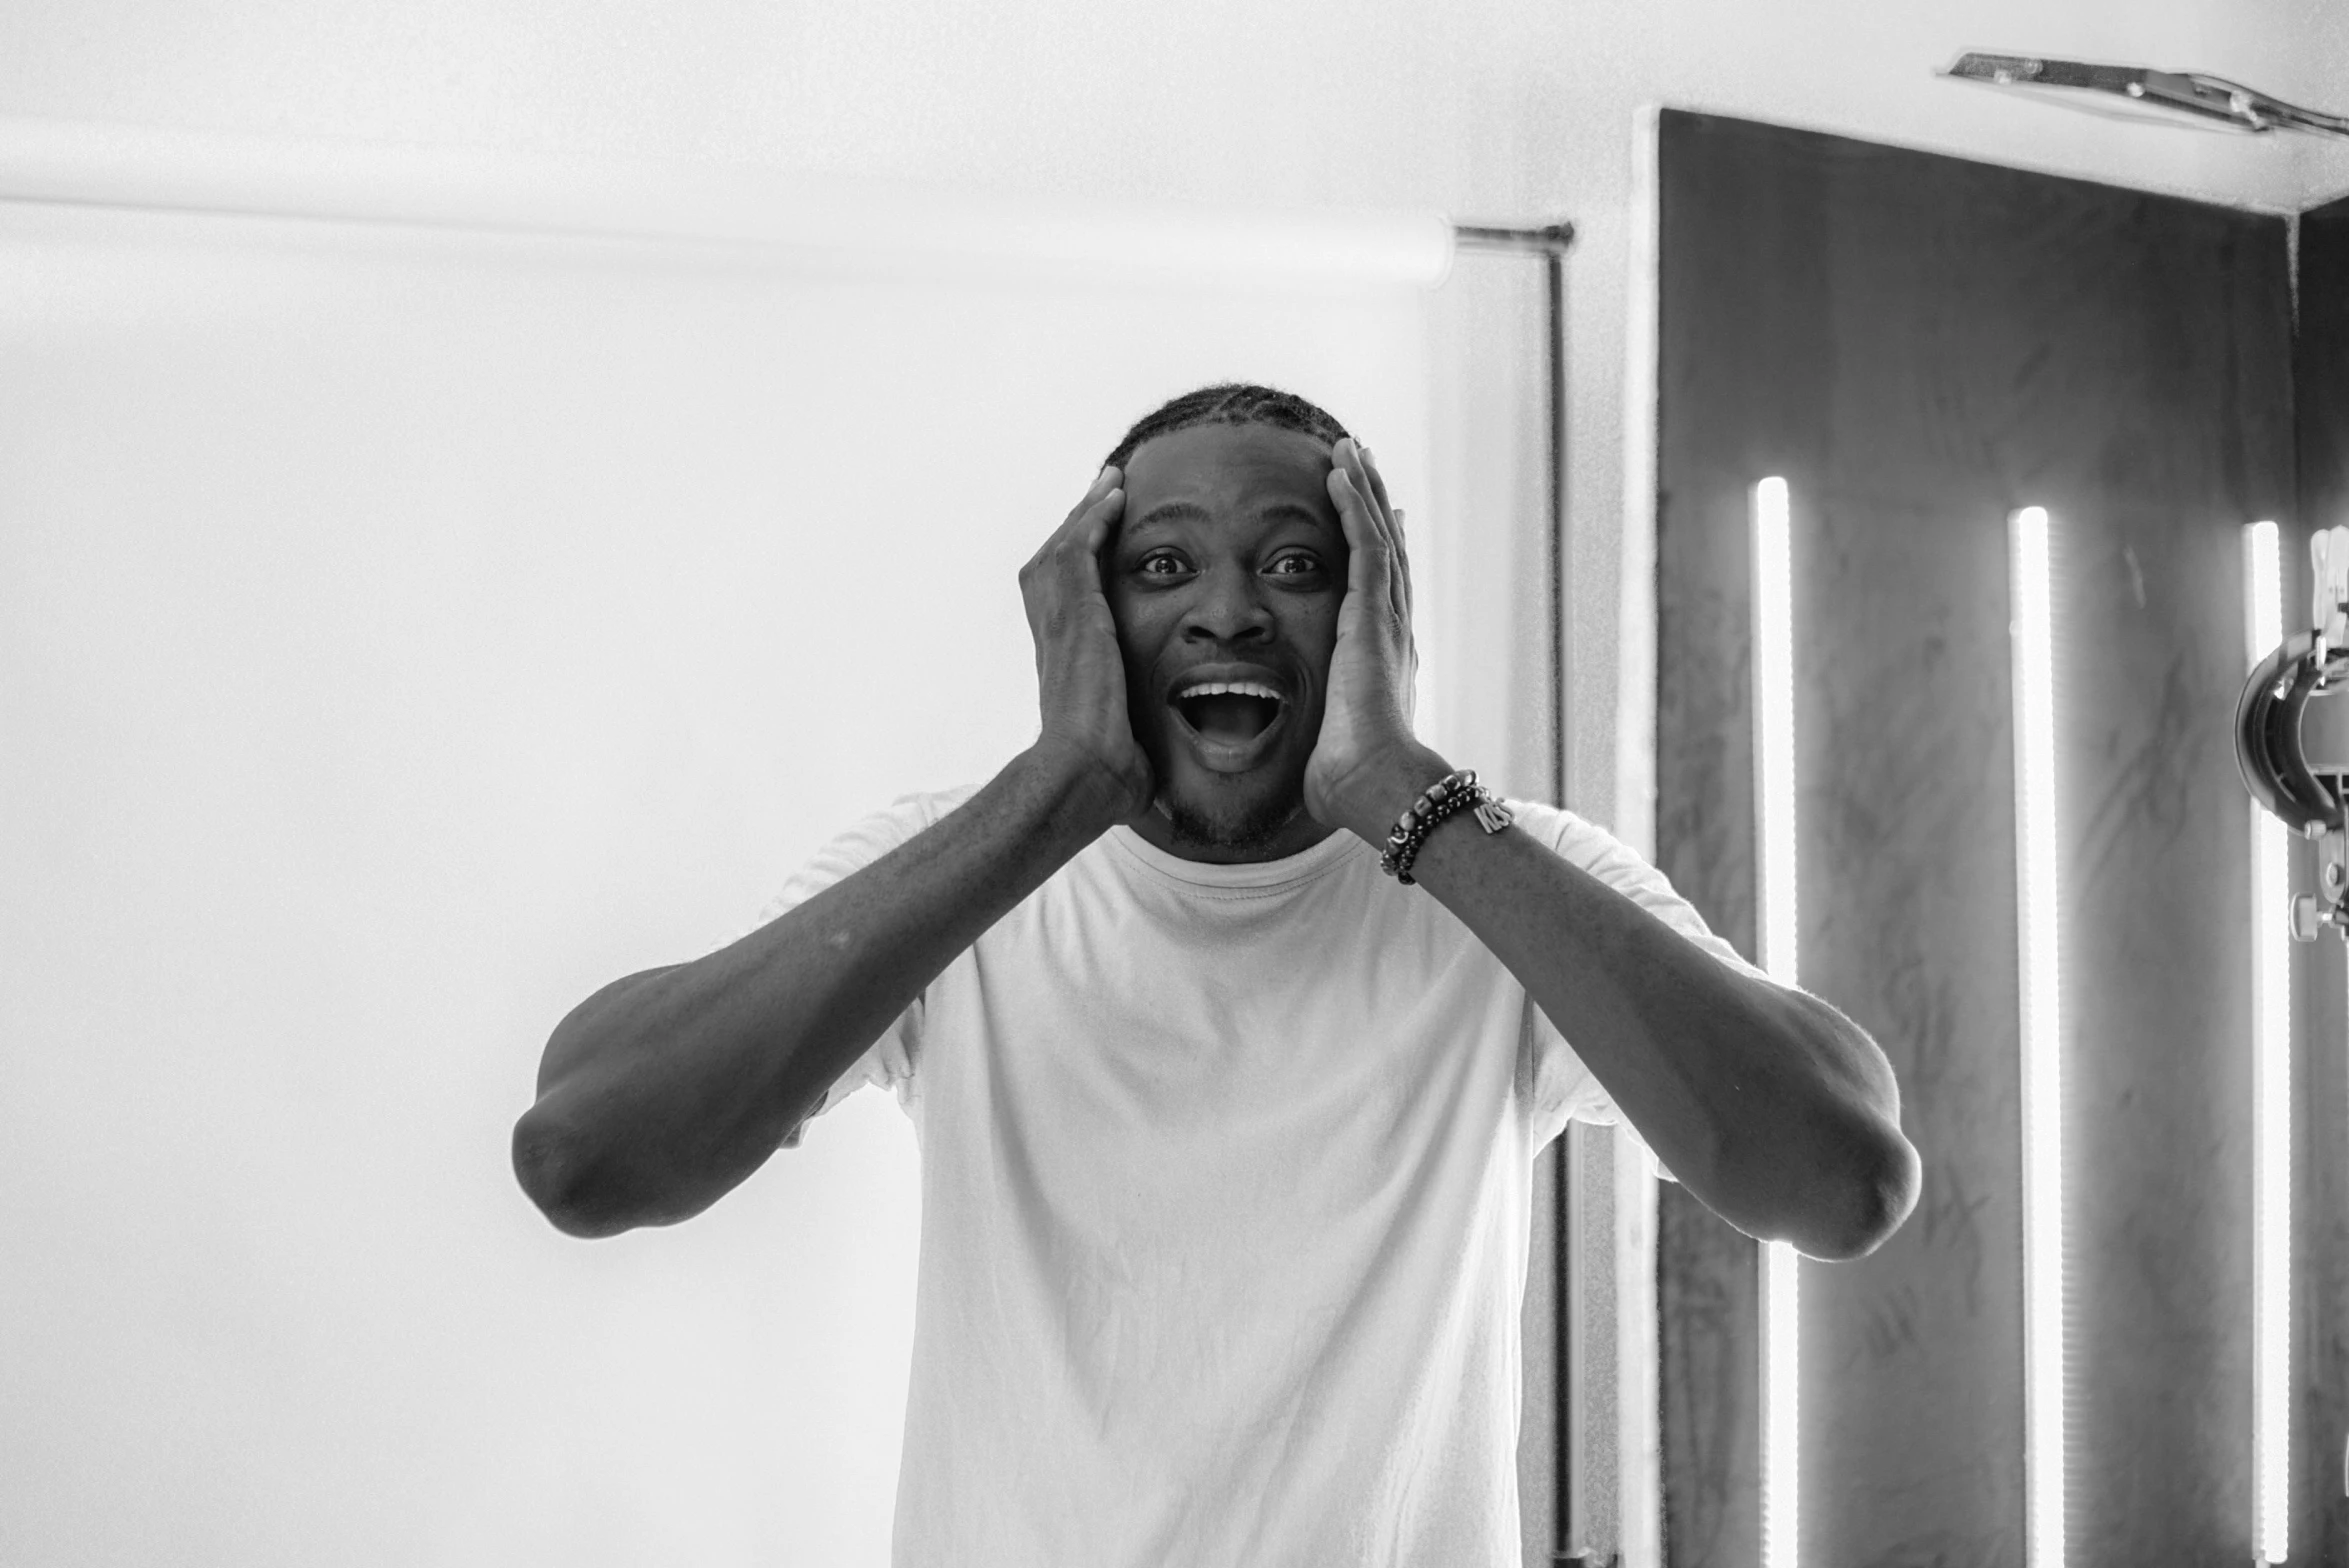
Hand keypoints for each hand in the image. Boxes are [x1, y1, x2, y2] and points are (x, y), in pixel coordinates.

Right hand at [1018, 466, 1154, 827]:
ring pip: (1065, 547)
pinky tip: (1113, 497)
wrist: (1081, 774)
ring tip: (1111, 481)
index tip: (1098, 542)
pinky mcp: (1076, 615)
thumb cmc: (1103, 779)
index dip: (1078, 566)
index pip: (1064, 599)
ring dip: (1088, 512)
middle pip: (1055, 561)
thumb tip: (1179, 815)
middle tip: (1103, 493)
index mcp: (1064, 661)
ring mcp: (1060, 623)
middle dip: (1079, 524)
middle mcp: (1054, 635)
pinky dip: (1092, 520)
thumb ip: (1145, 765)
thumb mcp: (1129, 760)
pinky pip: (1077, 551)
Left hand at [1305, 439, 1440, 838]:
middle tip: (1361, 464)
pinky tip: (1342, 473)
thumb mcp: (1329, 746)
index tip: (1373, 517)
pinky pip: (1365, 546)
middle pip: (1383, 550)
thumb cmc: (1350, 780)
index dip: (1375, 548)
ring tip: (1350, 451)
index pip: (1379, 589)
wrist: (1377, 785)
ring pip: (1377, 537)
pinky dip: (1355, 506)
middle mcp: (1390, 630)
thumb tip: (1310, 759)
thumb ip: (1321, 737)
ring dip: (1363, 491)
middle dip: (1371, 505)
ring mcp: (1385, 620)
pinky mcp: (1372, 615)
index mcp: (1379, 657)